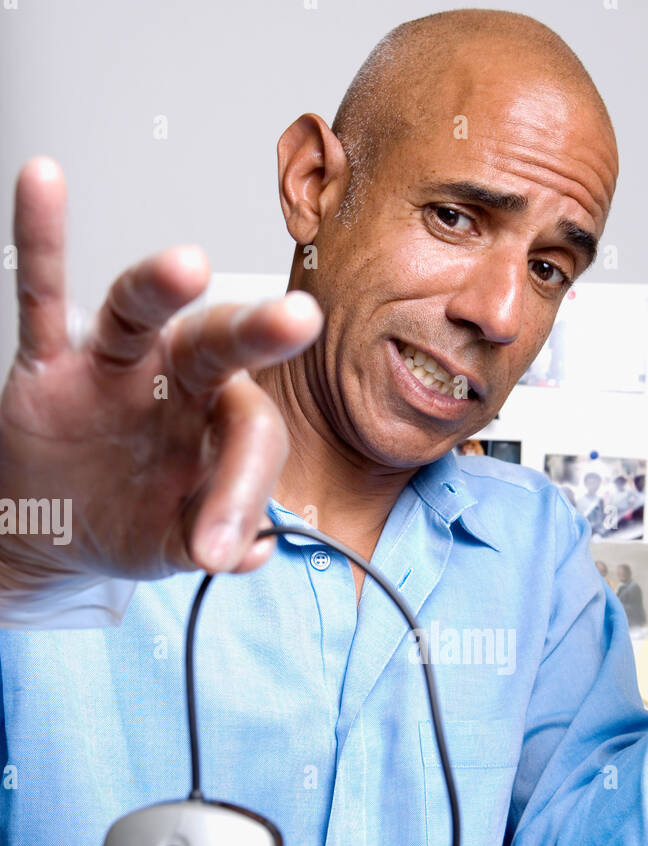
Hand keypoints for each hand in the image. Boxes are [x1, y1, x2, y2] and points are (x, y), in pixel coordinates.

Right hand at [0, 157, 322, 597]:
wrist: (53, 528)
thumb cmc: (132, 519)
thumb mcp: (176, 543)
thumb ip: (215, 539)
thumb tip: (253, 548)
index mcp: (221, 423)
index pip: (251, 434)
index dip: (241, 490)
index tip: (215, 554)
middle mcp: (177, 380)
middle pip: (220, 346)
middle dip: (258, 333)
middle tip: (299, 318)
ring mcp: (113, 366)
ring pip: (139, 311)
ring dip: (159, 285)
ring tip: (186, 266)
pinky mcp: (49, 362)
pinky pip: (40, 294)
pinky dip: (41, 239)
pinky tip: (44, 181)